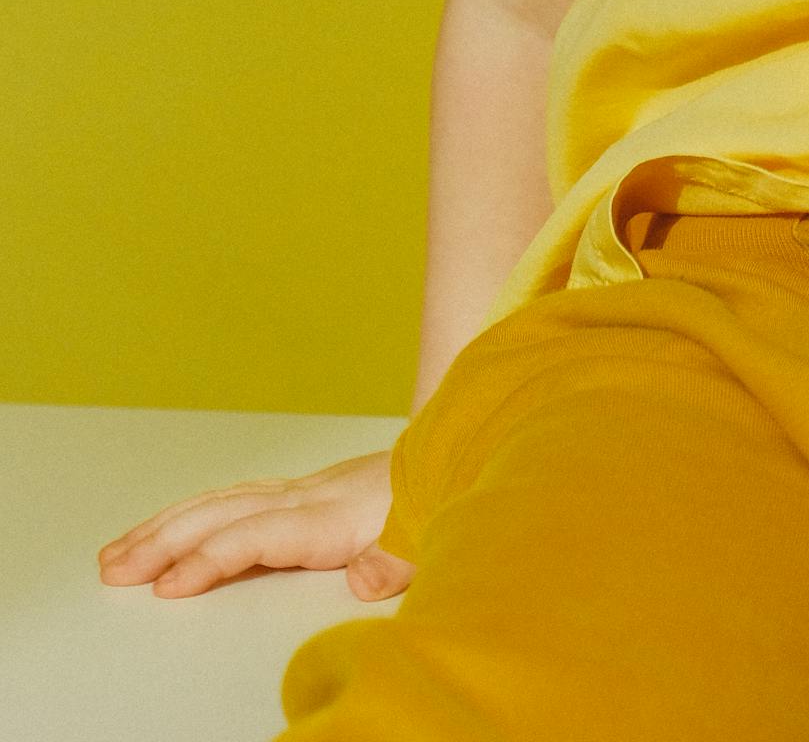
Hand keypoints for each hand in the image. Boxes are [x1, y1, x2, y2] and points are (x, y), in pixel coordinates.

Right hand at [97, 448, 412, 600]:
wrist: (458, 458)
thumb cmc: (436, 505)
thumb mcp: (424, 536)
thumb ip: (394, 558)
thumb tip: (367, 577)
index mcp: (329, 517)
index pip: (254, 538)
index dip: (210, 562)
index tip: (168, 587)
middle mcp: (305, 498)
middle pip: (221, 516)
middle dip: (163, 542)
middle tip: (113, 569)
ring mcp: (300, 492)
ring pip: (219, 503)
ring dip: (165, 526)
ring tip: (118, 552)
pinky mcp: (300, 494)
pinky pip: (232, 499)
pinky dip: (192, 512)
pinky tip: (169, 528)